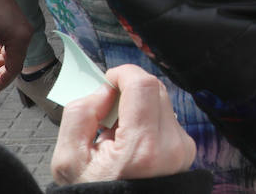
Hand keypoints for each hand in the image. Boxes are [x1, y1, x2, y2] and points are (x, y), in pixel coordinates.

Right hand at [51, 65, 197, 183]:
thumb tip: (104, 91)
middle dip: (129, 90)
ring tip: (118, 133)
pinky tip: (132, 142)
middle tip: (108, 111)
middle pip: (155, 88)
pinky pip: (167, 118)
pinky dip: (148, 120)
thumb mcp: (69, 160)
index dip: (122, 74)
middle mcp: (170, 146)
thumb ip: (80, 114)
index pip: (142, 85)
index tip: (108, 81)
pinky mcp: (186, 150)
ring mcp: (182, 149)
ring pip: (162, 101)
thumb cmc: (94, 193)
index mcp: (142, 148)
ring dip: (139, 105)